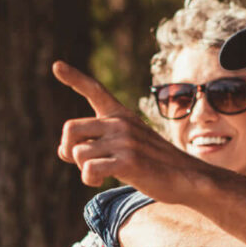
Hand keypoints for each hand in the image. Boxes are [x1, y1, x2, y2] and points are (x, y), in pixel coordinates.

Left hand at [54, 62, 194, 197]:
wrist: (188, 178)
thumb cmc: (154, 165)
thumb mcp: (125, 147)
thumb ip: (95, 144)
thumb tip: (61, 151)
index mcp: (121, 115)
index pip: (95, 91)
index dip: (74, 78)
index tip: (57, 65)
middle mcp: (120, 123)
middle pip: (70, 128)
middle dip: (68, 148)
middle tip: (82, 162)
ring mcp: (124, 141)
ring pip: (78, 153)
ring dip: (83, 169)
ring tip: (100, 175)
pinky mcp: (128, 161)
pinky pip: (89, 169)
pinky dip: (89, 179)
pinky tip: (101, 181)